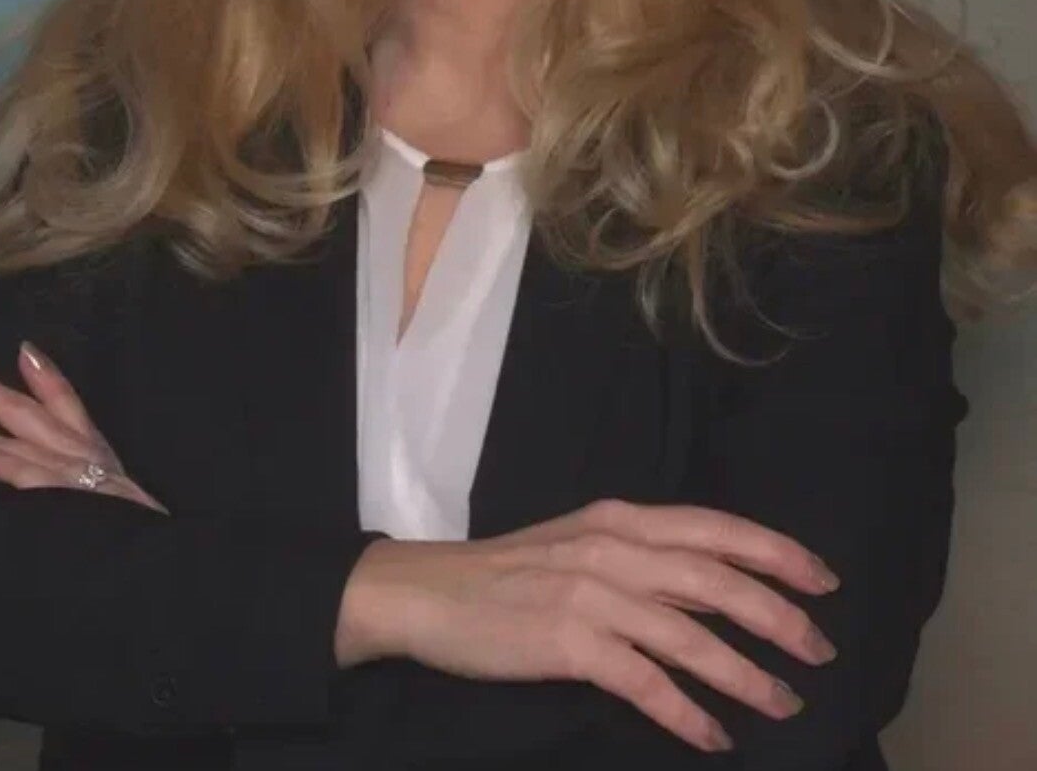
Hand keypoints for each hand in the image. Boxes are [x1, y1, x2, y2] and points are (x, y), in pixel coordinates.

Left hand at [0, 341, 168, 514]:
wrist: (156, 552)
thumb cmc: (140, 526)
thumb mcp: (125, 498)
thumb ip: (97, 482)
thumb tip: (75, 478)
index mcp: (99, 454)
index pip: (70, 404)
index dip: (47, 377)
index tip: (23, 351)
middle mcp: (86, 455)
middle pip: (37, 415)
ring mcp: (75, 474)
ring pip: (23, 441)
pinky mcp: (66, 496)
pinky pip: (27, 473)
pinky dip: (1, 460)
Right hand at [335, 498, 840, 754]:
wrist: (433, 593)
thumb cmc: (511, 572)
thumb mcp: (583, 546)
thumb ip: (644, 562)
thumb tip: (716, 590)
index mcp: (620, 518)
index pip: (714, 527)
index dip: (774, 551)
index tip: (823, 579)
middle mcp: (613, 548)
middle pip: (714, 578)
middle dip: (777, 614)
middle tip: (821, 648)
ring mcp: (591, 595)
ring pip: (689, 634)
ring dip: (745, 673)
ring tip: (784, 702)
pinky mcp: (569, 643)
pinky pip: (644, 682)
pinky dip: (686, 713)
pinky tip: (713, 737)